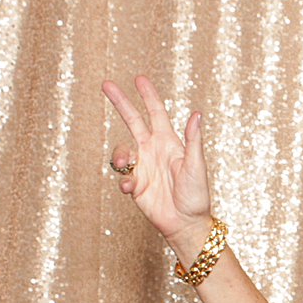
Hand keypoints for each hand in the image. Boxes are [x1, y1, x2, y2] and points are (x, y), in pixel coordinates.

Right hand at [101, 75, 211, 258]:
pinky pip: (123, 177)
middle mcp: (153, 151)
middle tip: (106, 84)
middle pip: (132, 121)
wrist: (187, 224)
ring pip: (122, 150)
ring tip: (125, 164)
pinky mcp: (135, 184)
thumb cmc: (197, 196)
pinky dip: (124, 181)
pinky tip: (132, 189)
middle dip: (121, 102)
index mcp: (169, 143)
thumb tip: (197, 114)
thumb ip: (193, 141)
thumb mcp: (196, 166)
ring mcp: (142, 167)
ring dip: (120, 155)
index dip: (148, 96)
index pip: (156, 114)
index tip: (139, 79)